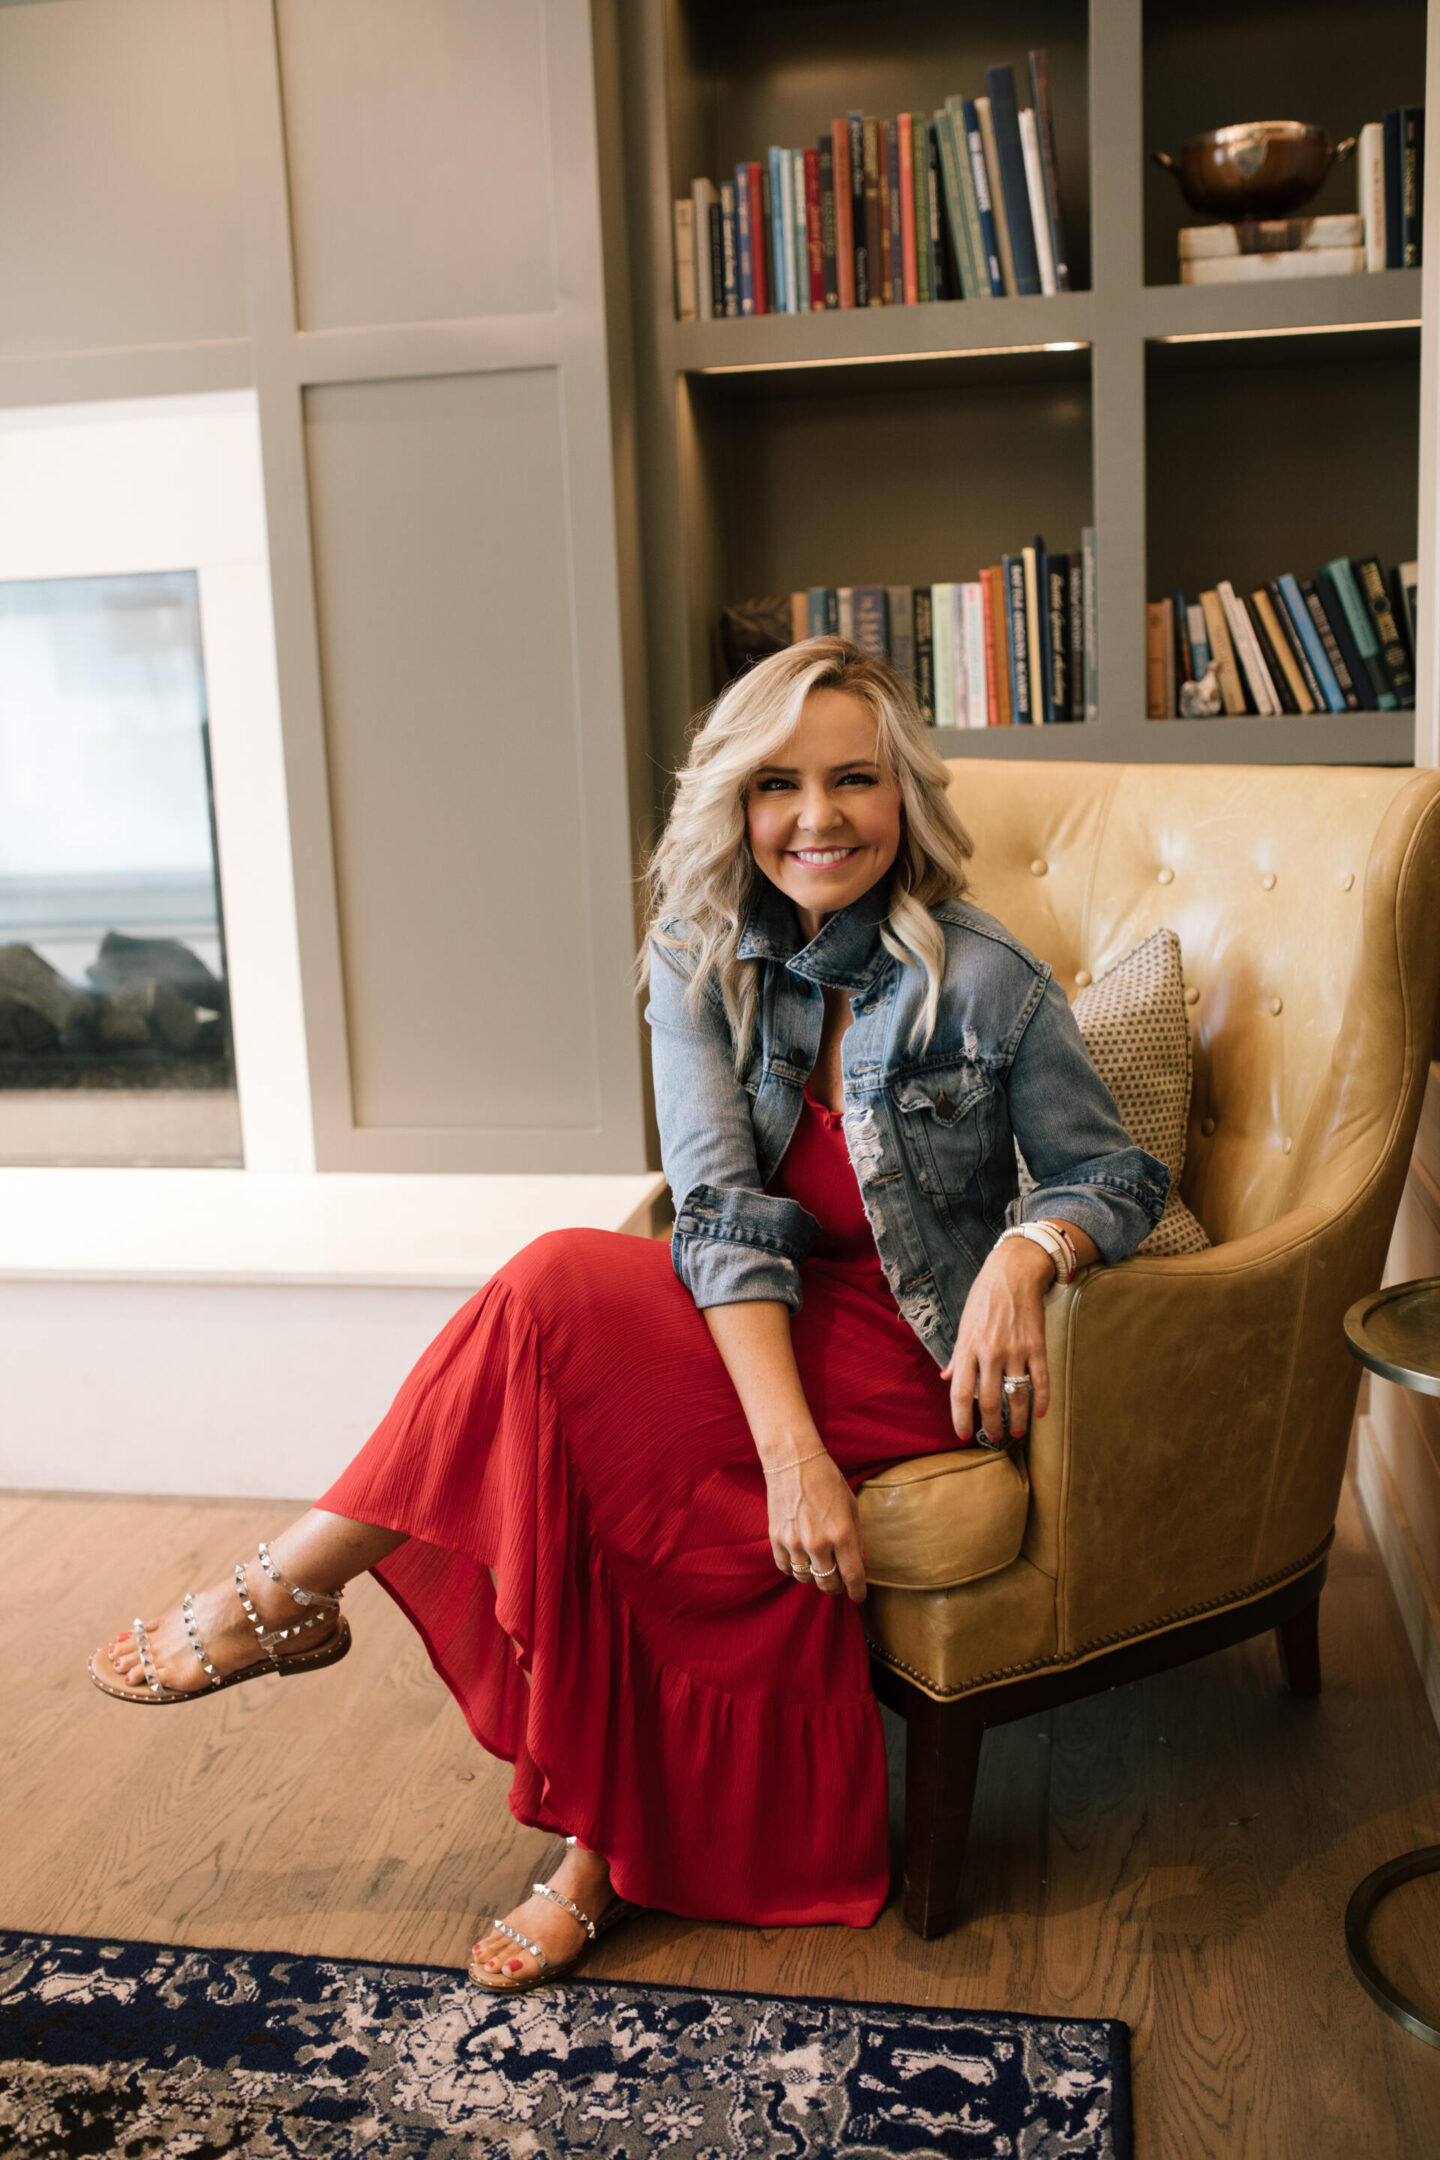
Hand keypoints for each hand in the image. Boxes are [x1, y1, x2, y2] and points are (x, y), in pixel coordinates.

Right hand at [765, 1447, 866, 1601]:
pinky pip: (786, 1569)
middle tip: (839, 1581)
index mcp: (842, 1534)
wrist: (793, 1461)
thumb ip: (856, 1537)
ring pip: (806, 1579)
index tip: (858, 1596)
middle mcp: (818, 1543)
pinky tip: (801, 1558)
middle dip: (837, 1587)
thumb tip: (859, 1561)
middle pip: (828, 1584)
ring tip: (819, 1566)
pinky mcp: (776, 1539)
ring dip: (815, 1577)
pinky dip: (795, 1569)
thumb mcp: (851, 1506)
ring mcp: (795, 1542)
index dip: (857, 1591)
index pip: (853, 1576)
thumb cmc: (827, 1480)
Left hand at [940, 1237, 1051, 1445]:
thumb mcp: (964, 1324)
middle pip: (988, 1401)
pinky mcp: (1037, 1346)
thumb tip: (946, 1378)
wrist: (1014, 1271)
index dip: (961, 1418)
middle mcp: (989, 1353)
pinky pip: (1040, 1381)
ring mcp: (1015, 1350)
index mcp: (968, 1348)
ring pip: (1015, 1396)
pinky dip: (1041, 1401)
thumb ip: (957, 1355)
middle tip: (994, 1437)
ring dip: (1016, 1419)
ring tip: (1016, 1432)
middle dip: (991, 1425)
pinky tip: (1039, 1414)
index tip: (964, 1434)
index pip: (960, 1393)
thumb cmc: (984, 1297)